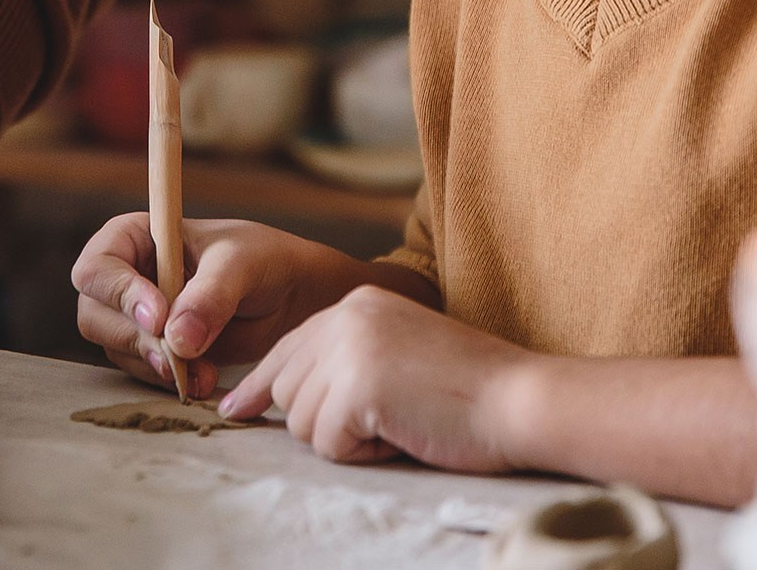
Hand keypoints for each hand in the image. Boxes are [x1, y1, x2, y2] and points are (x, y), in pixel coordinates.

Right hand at [72, 214, 334, 398]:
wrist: (290, 295)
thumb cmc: (262, 259)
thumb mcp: (240, 266)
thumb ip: (209, 296)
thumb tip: (178, 339)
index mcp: (134, 237)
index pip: (97, 268)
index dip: (119, 294)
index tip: (159, 317)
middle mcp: (126, 276)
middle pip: (94, 314)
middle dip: (135, 339)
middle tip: (177, 356)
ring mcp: (136, 316)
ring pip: (116, 348)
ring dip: (154, 365)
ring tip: (201, 371)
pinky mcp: (154, 349)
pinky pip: (142, 371)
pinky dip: (168, 380)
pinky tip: (202, 381)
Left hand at [218, 285, 531, 470]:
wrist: (520, 398)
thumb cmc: (470, 392)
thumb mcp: (398, 354)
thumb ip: (346, 361)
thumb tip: (277, 397)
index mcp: (358, 304)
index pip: (289, 347)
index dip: (261, 384)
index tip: (236, 407)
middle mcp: (346, 316)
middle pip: (287, 389)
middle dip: (324, 421)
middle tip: (384, 419)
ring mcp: (350, 348)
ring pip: (302, 423)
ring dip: (348, 439)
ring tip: (400, 421)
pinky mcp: (357, 386)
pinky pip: (329, 444)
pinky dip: (364, 453)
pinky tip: (402, 432)